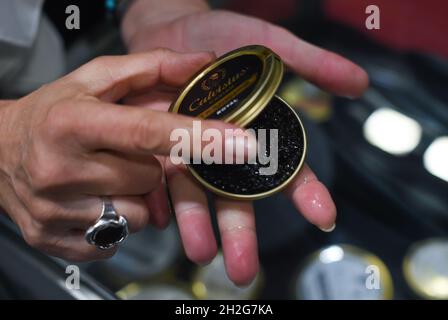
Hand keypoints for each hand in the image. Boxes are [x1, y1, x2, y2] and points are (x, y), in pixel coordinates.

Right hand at [0, 49, 235, 260]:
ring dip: (136, 197)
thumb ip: (150, 68)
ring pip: (139, 215)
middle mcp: (61, 169)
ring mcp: (56, 210)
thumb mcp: (94, 80)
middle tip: (123, 154)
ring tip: (108, 177)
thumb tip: (203, 63)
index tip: (242, 144)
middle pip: (150, 178)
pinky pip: (116, 240)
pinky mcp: (55, 240)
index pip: (147, 131)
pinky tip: (96, 199)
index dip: (199, 137)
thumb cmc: (51, 113)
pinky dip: (118, 221)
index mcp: (73, 122)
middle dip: (152, 167)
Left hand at [122, 7, 367, 284]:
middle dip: (240, 233)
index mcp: (253, 134)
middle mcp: (222, 151)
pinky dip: (158, 200)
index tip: (323, 214)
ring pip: (195, 195)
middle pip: (236, 197)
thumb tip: (358, 82)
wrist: (166, 27)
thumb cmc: (220, 34)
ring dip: (197, 225)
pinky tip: (160, 218)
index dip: (305, 192)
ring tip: (201, 251)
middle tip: (244, 267)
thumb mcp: (268, 44)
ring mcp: (187, 152)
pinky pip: (156, 181)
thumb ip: (309, 63)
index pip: (285, 170)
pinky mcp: (154, 147)